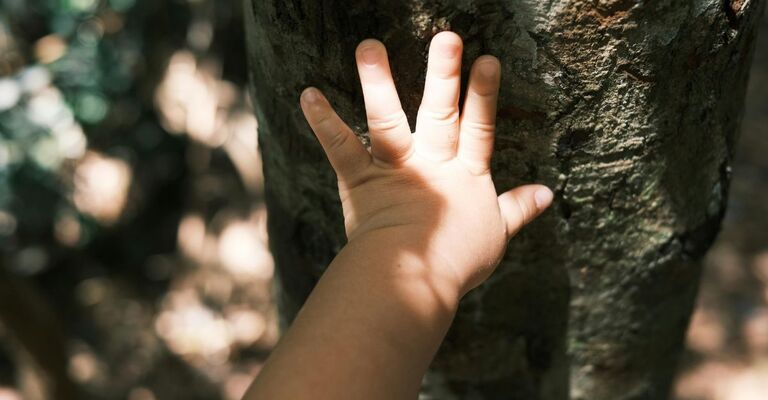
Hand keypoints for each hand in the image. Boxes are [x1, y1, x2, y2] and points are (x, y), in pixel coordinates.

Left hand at [300, 31, 552, 295]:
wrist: (417, 281)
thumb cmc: (457, 261)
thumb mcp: (496, 235)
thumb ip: (519, 209)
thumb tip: (548, 193)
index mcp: (466, 177)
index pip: (480, 129)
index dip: (484, 95)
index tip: (488, 60)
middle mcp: (432, 166)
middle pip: (441, 114)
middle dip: (445, 75)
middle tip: (446, 37)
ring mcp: (396, 171)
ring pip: (389, 121)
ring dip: (379, 83)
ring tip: (368, 46)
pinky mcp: (362, 183)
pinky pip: (341, 148)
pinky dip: (324, 122)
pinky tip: (307, 94)